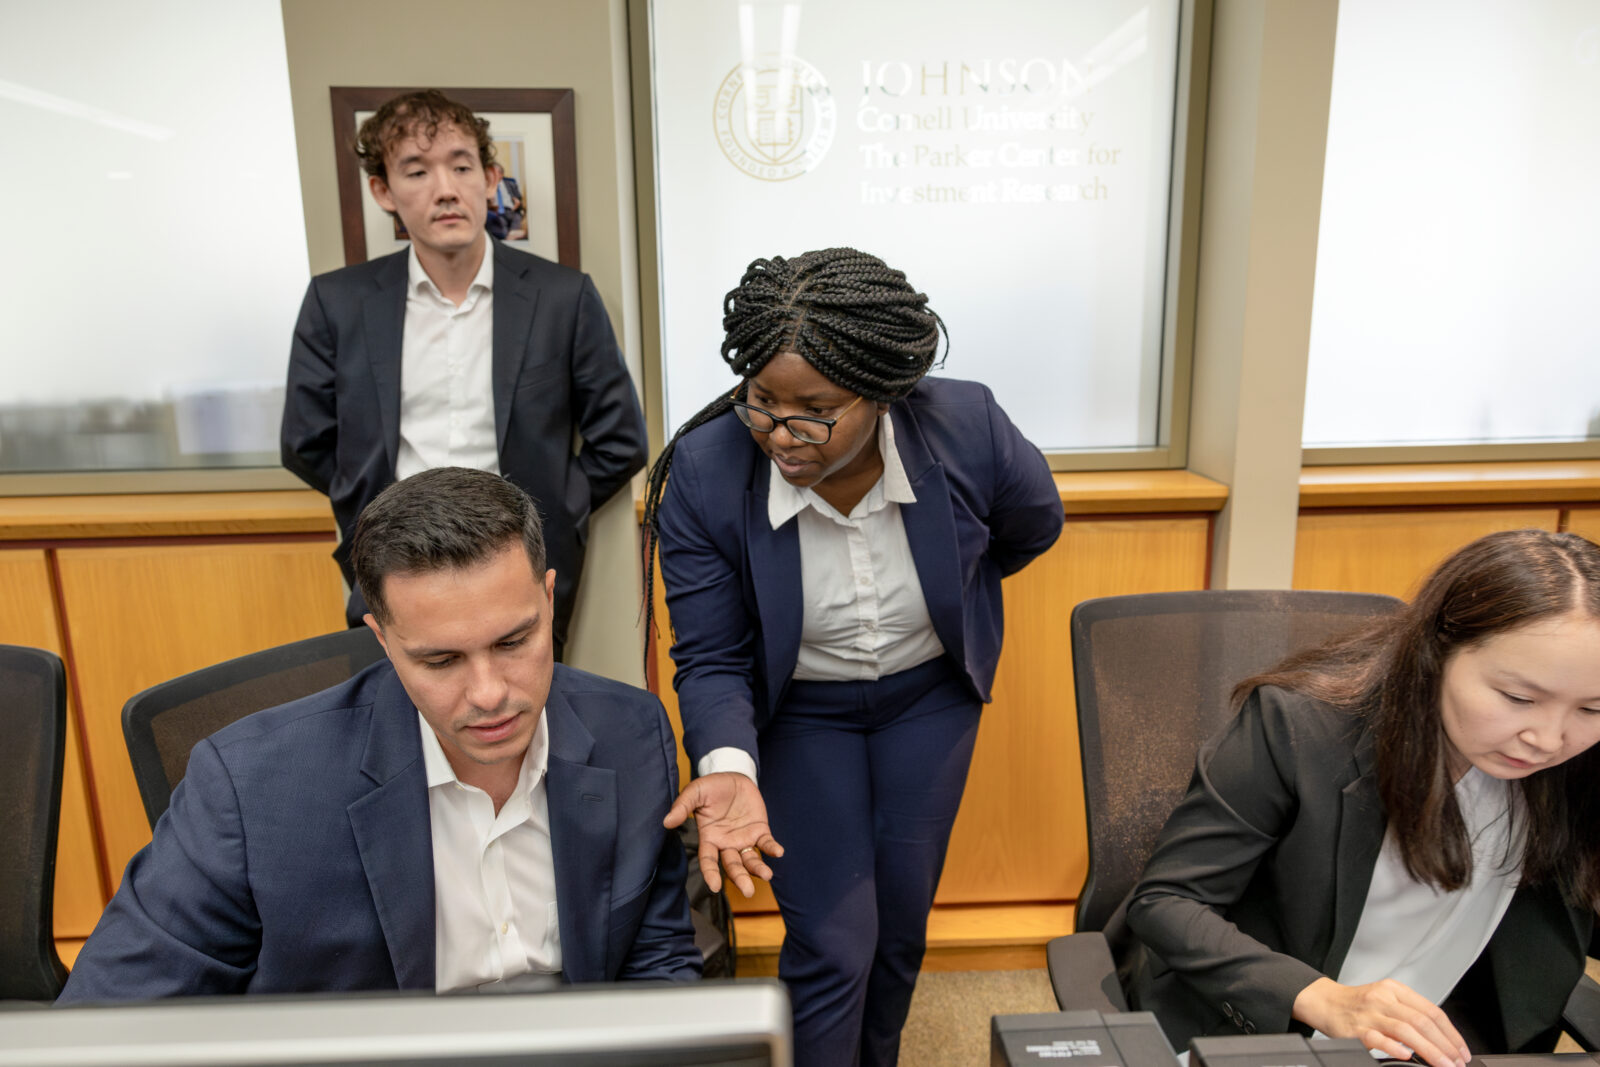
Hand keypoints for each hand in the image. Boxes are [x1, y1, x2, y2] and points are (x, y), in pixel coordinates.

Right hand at [663, 772, 782, 897]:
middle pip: (732, 866)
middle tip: (748, 891)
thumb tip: (667, 822)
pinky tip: (778, 852)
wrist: (733, 776)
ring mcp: (743, 839)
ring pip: (750, 860)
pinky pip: (766, 843)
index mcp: (709, 838)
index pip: (708, 860)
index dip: (710, 873)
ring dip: (758, 869)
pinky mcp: (759, 830)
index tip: (714, 886)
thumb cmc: (711, 787)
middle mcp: (726, 844)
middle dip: (740, 879)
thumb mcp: (695, 792)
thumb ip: (682, 807)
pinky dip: (772, 848)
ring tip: (767, 875)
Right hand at [1292, 977, 1469, 1066]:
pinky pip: (1377, 1038)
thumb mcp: (1385, 999)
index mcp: (1394, 990)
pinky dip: (1393, 1048)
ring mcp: (1368, 1013)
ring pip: (1405, 1030)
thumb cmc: (1356, 1004)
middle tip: (1457, 1062)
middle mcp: (1383, 998)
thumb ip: (1409, 1013)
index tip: (1461, 1050)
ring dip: (1429, 1051)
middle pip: (1421, 1021)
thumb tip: (1440, 1039)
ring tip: (1443, 1065)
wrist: (1323, 1001)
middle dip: (1444, 1045)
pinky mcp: (1354, 1028)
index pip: (1431, 1010)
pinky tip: (1405, 1057)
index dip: (1451, 1033)